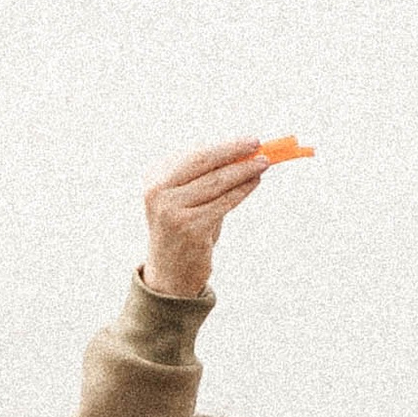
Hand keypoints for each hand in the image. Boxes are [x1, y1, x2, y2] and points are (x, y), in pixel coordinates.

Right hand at [141, 141, 274, 301]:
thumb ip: (207, 178)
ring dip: (243, 170)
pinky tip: (254, 182)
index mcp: (155, 178)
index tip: (247, 142)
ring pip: (217, 182)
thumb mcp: (187, 199)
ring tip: (263, 163)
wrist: (170, 274)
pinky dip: (242, 190)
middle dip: (233, 151)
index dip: (223, 147)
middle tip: (257, 144)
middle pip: (203, 163)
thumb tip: (242, 155)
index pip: (194, 156)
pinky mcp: (190, 227)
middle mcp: (159, 192)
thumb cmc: (183, 231)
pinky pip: (223, 202)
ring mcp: (173, 210)